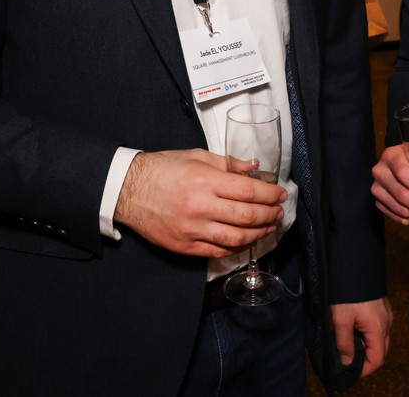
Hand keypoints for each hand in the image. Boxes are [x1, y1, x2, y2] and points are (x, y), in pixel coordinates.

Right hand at [114, 149, 285, 257]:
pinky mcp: (185, 246)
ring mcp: (192, 229)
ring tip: (268, 227)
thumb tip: (253, 166)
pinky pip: (218, 251)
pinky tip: (246, 240)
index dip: (269, 194)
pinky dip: (236, 247)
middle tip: (278, 212)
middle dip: (269, 215)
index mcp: (205, 180)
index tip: (280, 194)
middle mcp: (200, 206)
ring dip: (258, 234)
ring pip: (236, 238)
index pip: (248, 191)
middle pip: (246, 216)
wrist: (128, 190)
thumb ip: (227, 163)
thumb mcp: (196, 156)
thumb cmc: (162, 169)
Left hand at [330, 298, 391, 378]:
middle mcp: (387, 323)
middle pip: (381, 351)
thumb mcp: (341, 319)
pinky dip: (368, 335)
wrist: (354, 267)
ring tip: (349, 345)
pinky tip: (355, 330)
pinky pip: (379, 328)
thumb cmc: (348, 293)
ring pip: (380, 340)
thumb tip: (348, 362)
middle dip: (366, 360)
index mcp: (378, 328)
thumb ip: (344, 343)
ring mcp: (386, 315)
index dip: (365, 370)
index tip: (351, 372)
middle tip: (348, 360)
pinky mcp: (382, 308)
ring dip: (367, 346)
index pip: (378, 359)